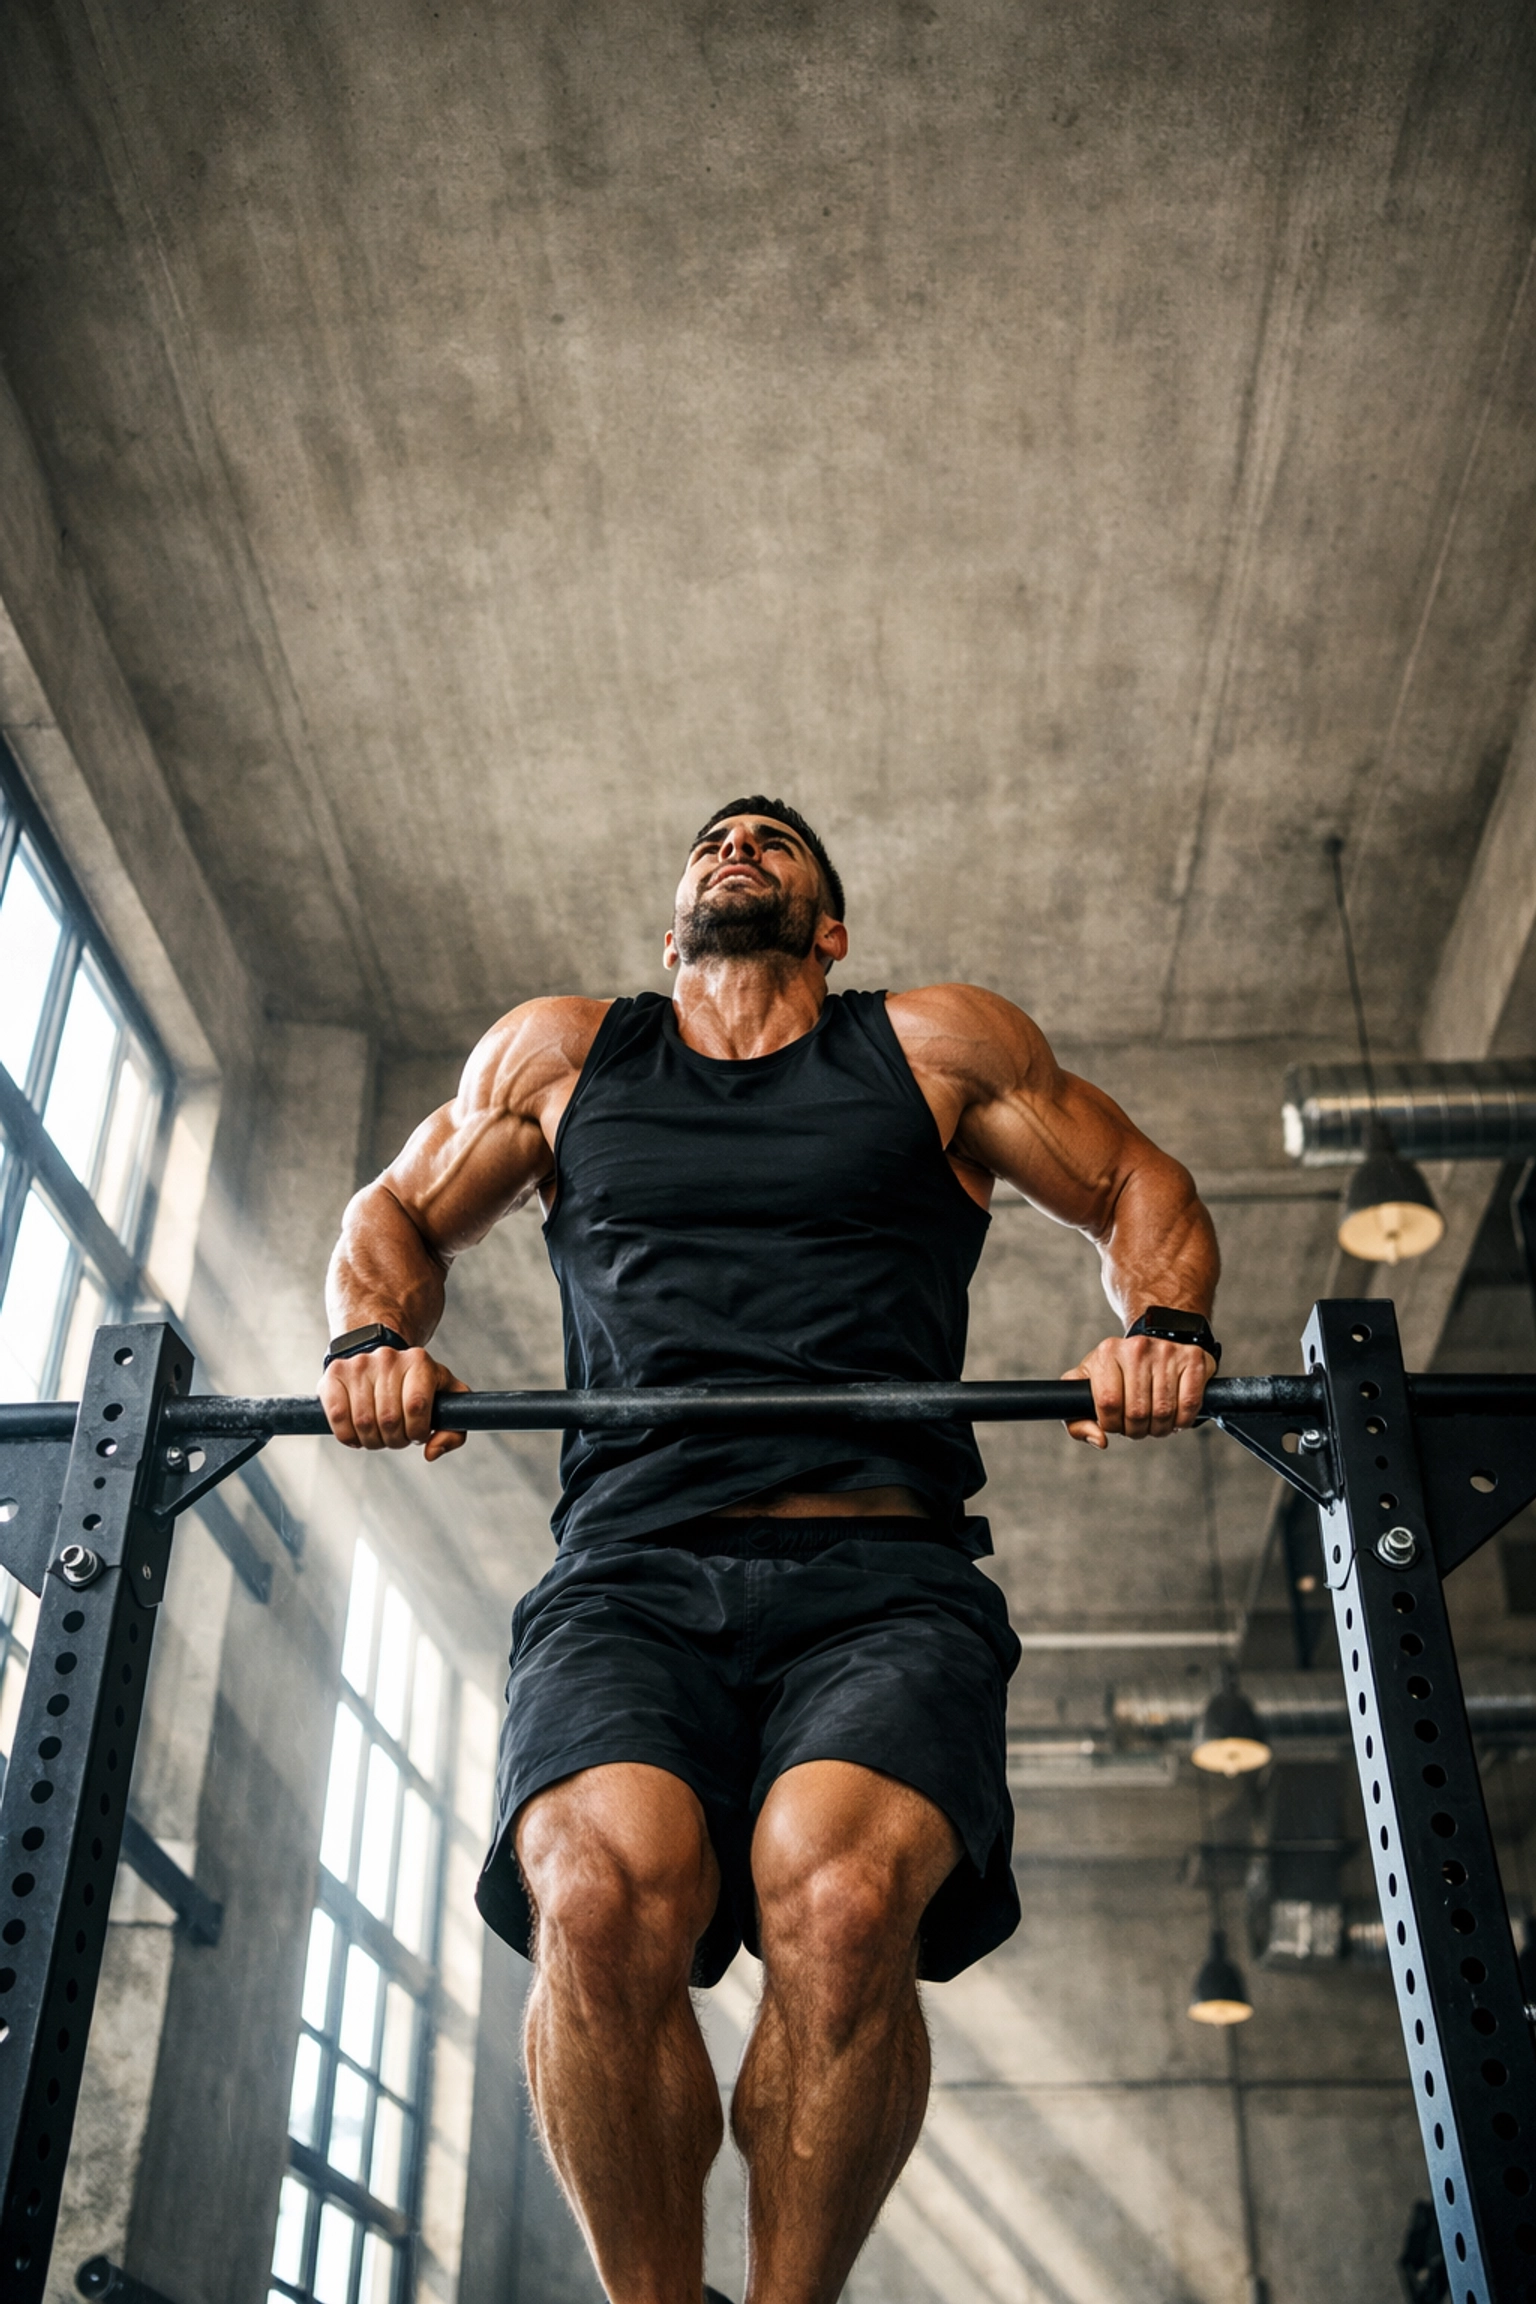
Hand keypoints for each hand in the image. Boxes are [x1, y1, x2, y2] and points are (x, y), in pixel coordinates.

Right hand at [319, 1346, 469, 1462]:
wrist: (383, 1362)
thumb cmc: (418, 1387)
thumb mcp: (446, 1402)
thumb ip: (453, 1432)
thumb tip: (431, 1451)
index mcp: (419, 1361)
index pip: (416, 1407)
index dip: (416, 1432)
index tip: (416, 1435)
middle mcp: (388, 1358)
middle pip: (389, 1419)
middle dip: (395, 1440)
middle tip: (396, 1436)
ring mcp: (359, 1364)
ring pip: (363, 1421)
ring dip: (372, 1440)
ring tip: (379, 1434)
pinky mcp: (334, 1373)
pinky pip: (337, 1415)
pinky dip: (347, 1435)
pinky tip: (356, 1433)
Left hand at [1060, 1334, 1214, 1448]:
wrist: (1158, 1338)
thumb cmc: (1120, 1370)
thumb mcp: (1088, 1387)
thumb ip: (1078, 1419)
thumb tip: (1100, 1441)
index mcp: (1108, 1353)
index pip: (1108, 1403)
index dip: (1112, 1425)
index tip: (1115, 1424)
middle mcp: (1137, 1348)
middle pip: (1137, 1412)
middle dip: (1136, 1431)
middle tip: (1137, 1427)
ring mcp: (1167, 1351)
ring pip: (1163, 1411)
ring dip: (1160, 1429)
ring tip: (1155, 1423)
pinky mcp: (1193, 1358)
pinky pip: (1189, 1404)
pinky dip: (1183, 1421)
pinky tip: (1175, 1418)